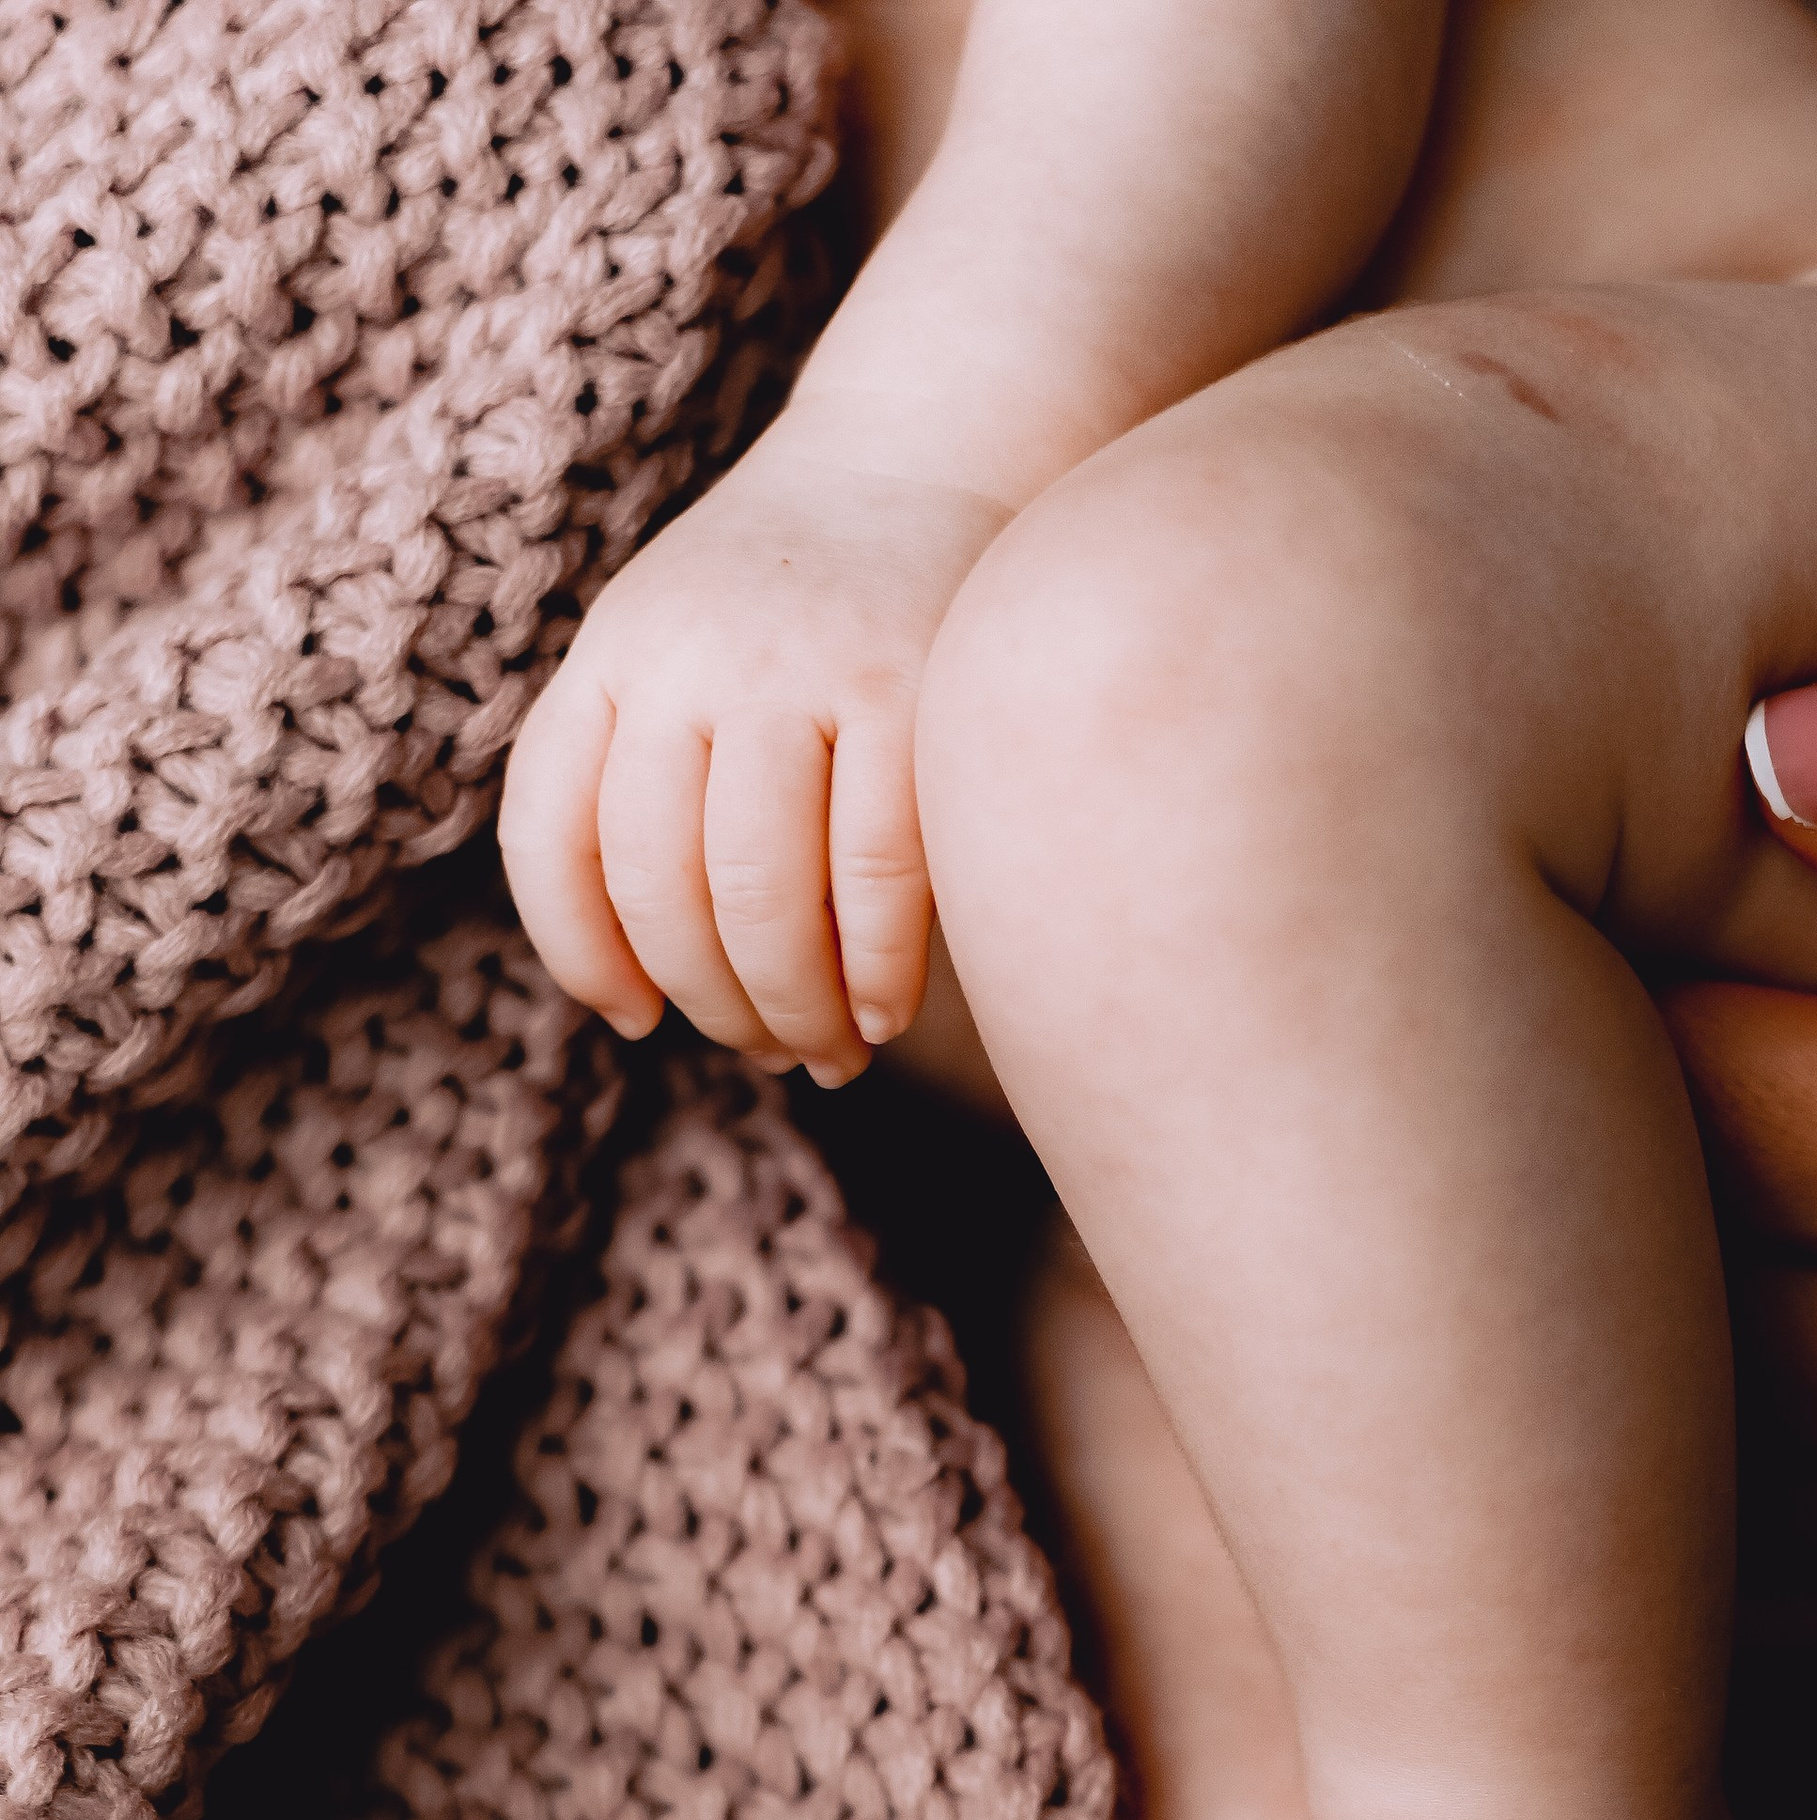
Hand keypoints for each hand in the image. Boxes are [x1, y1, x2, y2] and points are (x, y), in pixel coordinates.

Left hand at [499, 421, 1009, 1082]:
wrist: (937, 442)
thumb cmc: (809, 595)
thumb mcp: (684, 642)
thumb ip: (645, 763)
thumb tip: (642, 979)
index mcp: (616, 651)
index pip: (551, 833)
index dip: (582, 953)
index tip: (634, 1019)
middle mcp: (689, 656)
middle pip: (661, 887)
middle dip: (713, 1004)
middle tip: (766, 1049)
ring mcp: (800, 669)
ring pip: (758, 896)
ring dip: (791, 1007)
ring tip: (827, 1052)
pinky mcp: (911, 691)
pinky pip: (874, 876)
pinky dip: (874, 972)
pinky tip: (884, 1012)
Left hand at [1671, 648, 1816, 1602]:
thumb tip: (1780, 748)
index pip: (1669, 1072)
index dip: (1612, 941)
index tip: (1626, 840)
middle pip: (1628, 1244)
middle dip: (1596, 1099)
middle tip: (1618, 944)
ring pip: (1648, 1375)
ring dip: (1627, 1242)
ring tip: (1677, 1086)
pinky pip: (1718, 1489)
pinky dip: (1687, 1373)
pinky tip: (1727, 1242)